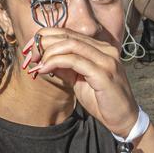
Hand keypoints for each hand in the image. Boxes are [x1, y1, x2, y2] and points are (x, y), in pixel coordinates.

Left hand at [21, 28, 139, 136]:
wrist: (124, 119)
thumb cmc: (103, 101)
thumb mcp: (79, 81)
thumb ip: (66, 67)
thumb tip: (45, 58)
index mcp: (101, 48)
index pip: (70, 33)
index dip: (47, 37)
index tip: (31, 49)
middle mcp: (106, 49)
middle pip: (68, 35)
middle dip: (44, 43)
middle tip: (29, 55)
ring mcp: (106, 60)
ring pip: (70, 45)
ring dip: (48, 52)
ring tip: (37, 63)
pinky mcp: (103, 73)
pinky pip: (74, 61)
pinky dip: (56, 62)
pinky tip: (45, 69)